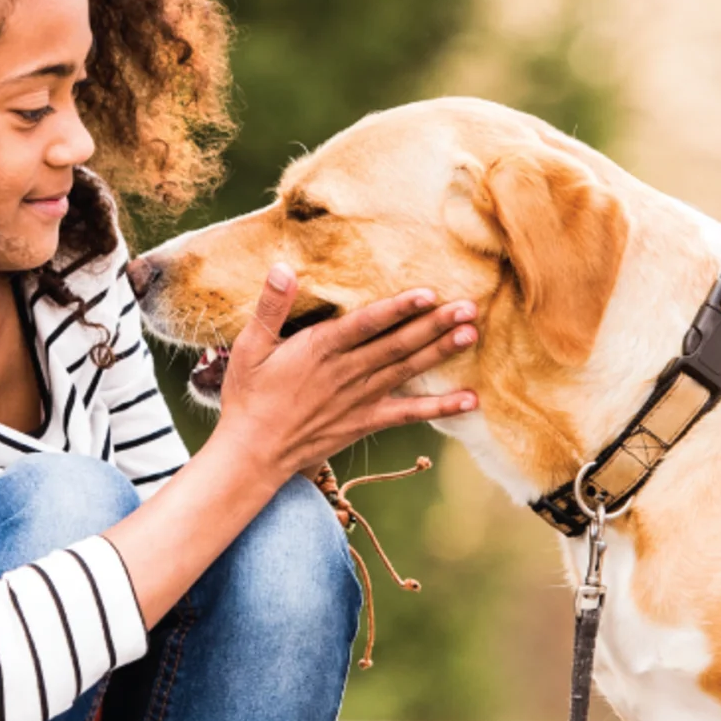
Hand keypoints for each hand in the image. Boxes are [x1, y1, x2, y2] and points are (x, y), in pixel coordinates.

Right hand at [211, 263, 478, 477]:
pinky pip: (409, 414)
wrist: (252, 452)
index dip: (398, 309)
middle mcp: (345, 373)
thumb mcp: (249, 348)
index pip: (366, 324)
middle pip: (396, 345)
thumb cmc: (248, 397)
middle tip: (470, 307)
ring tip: (471, 334)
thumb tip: (282, 268)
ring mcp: (359, 399)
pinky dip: (441, 408)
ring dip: (440, 352)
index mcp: (319, 350)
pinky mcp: (366, 422)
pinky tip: (471, 400)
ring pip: (407, 371)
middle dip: (434, 325)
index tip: (428, 293)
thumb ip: (270, 308)